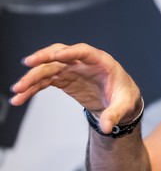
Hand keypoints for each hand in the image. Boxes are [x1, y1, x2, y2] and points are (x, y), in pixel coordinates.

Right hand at [10, 43, 141, 133]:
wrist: (118, 101)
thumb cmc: (124, 97)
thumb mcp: (125, 106)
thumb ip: (115, 114)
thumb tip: (108, 127)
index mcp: (102, 62)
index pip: (85, 52)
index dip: (71, 52)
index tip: (56, 56)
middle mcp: (84, 62)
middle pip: (61, 53)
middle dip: (45, 57)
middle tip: (28, 64)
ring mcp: (72, 69)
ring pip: (49, 68)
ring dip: (32, 77)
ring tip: (17, 89)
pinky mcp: (64, 79)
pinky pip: (45, 81)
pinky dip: (33, 88)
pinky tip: (21, 97)